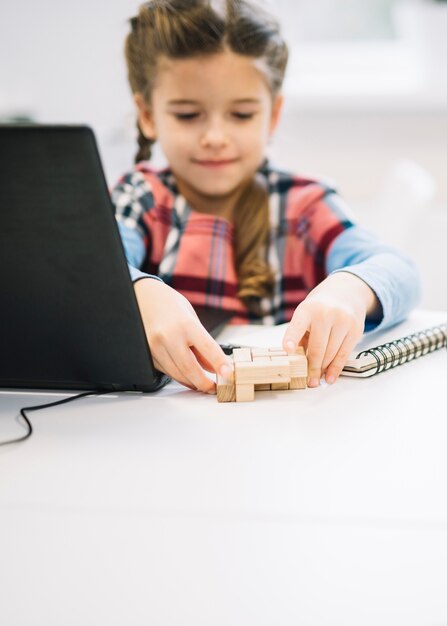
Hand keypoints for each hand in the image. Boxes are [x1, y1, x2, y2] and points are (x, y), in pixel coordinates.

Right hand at [134, 278, 232, 392]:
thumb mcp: (192, 318)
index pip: (208, 349)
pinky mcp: (148, 354)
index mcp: (186, 324)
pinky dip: (179, 376)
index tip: (229, 375)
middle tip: (214, 387)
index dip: (220, 365)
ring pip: (177, 374)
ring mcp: (155, 346)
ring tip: (203, 384)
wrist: (142, 297)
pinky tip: (187, 376)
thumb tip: (214, 367)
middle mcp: (169, 336)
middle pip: (190, 369)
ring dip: (192, 383)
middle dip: (205, 383)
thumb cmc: (170, 304)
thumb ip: (203, 344)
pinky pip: (166, 371)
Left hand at [282, 272, 380, 386]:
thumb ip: (300, 335)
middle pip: (318, 347)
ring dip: (323, 369)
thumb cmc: (319, 308)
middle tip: (309, 382)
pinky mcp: (356, 329)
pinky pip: (344, 354)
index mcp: (307, 309)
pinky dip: (336, 368)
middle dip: (312, 367)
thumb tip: (297, 360)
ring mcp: (343, 320)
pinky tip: (330, 377)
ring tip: (317, 380)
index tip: (288, 350)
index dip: (292, 338)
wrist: (346, 292)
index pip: (297, 326)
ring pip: (332, 353)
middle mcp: (326, 313)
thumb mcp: (305, 315)